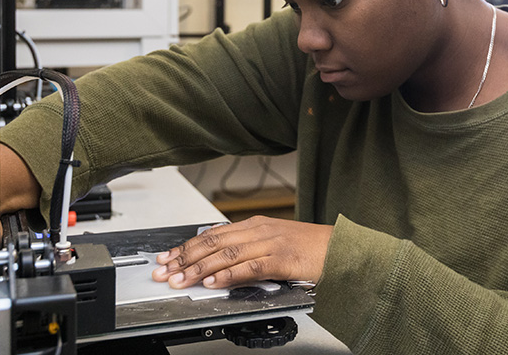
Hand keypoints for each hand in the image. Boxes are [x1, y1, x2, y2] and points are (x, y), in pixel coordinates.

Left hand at [151, 216, 332, 288]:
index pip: (212, 234)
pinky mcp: (283, 258)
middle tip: (164, 271)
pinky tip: (215, 282)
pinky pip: (251, 266)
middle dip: (185, 257)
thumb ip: (248, 251)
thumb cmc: (311, 249)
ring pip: (227, 253)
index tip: (167, 257)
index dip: (187, 246)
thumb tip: (221, 264)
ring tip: (181, 279)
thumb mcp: (274, 244)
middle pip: (214, 242)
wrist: (343, 249)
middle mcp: (259, 230)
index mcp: (255, 225)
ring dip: (200, 268)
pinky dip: (230, 275)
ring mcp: (271, 243)